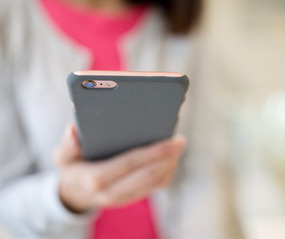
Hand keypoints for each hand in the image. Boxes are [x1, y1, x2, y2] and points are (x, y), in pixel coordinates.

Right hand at [54, 124, 185, 212]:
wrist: (76, 194)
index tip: (168, 142)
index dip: (151, 153)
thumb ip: (67, 144)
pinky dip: (167, 171)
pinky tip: (173, 157)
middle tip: (179, 141)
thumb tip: (74, 129)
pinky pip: (155, 187)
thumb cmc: (73, 169)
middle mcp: (112, 192)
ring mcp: (125, 197)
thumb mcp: (62, 156)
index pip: (129, 164)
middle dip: (167, 157)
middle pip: (147, 175)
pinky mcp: (134, 197)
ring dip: (170, 164)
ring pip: (155, 183)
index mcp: (96, 179)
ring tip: (178, 145)